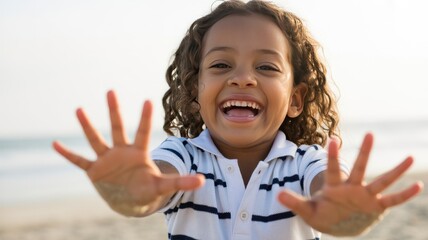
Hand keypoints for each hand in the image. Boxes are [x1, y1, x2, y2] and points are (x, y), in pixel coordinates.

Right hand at [52, 90, 203, 215]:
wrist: (129, 199)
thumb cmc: (146, 189)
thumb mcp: (163, 187)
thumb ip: (180, 182)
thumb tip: (204, 181)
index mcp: (139, 153)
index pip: (143, 132)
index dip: (145, 118)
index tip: (147, 100)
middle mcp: (122, 151)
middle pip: (118, 128)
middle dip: (115, 111)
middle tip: (111, 90)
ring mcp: (107, 160)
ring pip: (96, 140)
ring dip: (87, 126)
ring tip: (78, 109)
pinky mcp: (94, 171)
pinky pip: (79, 161)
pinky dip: (68, 154)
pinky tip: (54, 144)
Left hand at [278, 133, 423, 235]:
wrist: (335, 223)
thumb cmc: (322, 213)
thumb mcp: (307, 210)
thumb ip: (294, 202)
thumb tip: (277, 195)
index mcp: (334, 187)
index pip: (333, 169)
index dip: (333, 157)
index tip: (332, 140)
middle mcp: (352, 187)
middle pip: (360, 168)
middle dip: (365, 153)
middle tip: (370, 134)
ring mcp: (365, 196)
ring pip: (382, 181)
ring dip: (395, 171)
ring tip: (411, 157)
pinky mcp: (375, 206)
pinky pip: (392, 200)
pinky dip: (404, 195)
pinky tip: (418, 186)